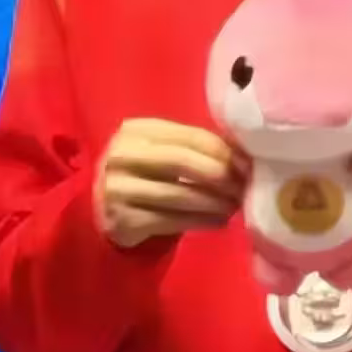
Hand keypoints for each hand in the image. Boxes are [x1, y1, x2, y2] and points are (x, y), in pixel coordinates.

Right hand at [95, 118, 246, 248]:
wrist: (103, 211)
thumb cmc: (145, 176)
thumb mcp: (162, 153)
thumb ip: (194, 148)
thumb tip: (243, 156)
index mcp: (136, 130)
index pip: (190, 135)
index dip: (224, 150)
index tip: (248, 165)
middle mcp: (122, 155)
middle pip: (183, 161)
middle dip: (221, 175)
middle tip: (243, 188)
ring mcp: (118, 188)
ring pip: (179, 194)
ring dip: (214, 202)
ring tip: (234, 207)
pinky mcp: (122, 219)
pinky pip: (172, 220)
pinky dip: (201, 221)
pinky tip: (218, 222)